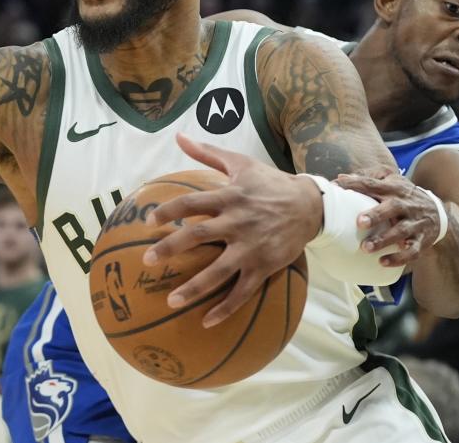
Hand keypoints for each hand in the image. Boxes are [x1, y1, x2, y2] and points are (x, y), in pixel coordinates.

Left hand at [144, 133, 321, 327]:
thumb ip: (207, 153)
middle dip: (171, 248)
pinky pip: (242, 291)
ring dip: (194, 287)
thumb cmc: (270, 183)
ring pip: (218, 271)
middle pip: (198, 236)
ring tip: (171, 302)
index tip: (148, 221)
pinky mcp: (264, 266)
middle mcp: (237, 222)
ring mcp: (251, 247)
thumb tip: (179, 136)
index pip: (192, 203)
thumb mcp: (240, 163)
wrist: (310, 205)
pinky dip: (225, 308)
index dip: (169, 211)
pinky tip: (206, 322)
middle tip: (148, 260)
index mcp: (229, 197)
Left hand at [335, 168, 441, 266]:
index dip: (356, 184)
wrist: (438, 212)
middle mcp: (406, 205)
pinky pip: (412, 251)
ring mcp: (415, 223)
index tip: (339, 185)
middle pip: (393, 207)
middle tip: (360, 222)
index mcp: (395, 189)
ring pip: (401, 232)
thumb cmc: (404, 196)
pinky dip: (399, 258)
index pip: (375, 184)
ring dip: (384, 240)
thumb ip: (368, 179)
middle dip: (376, 215)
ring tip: (366, 247)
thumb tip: (340, 178)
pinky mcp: (422, 240)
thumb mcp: (391, 182)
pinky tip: (382, 262)